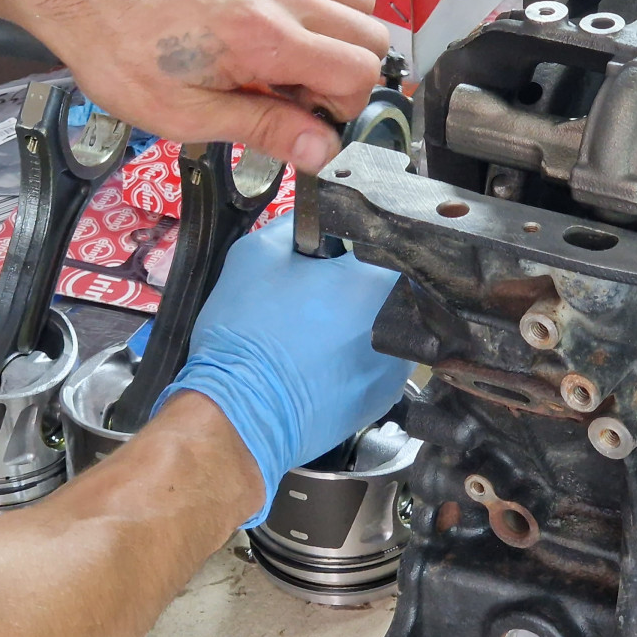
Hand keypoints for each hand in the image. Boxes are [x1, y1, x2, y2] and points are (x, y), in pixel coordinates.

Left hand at [0, 0, 389, 172]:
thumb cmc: (120, 48)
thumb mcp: (185, 113)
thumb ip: (263, 129)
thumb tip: (321, 151)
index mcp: (264, 38)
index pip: (359, 72)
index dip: (344, 108)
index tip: (310, 122)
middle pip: (371, 34)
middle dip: (349, 74)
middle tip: (300, 96)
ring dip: (341, 35)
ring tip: (293, 62)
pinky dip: (319, 3)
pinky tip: (276, 29)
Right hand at [155, 217, 412, 527]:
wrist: (237, 416)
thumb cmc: (246, 336)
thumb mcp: (254, 255)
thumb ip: (294, 225)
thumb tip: (312, 219)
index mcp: (375, 282)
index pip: (381, 244)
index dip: (352, 246)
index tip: (326, 255)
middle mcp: (400, 327)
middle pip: (386, 289)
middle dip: (355, 287)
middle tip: (314, 295)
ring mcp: (394, 370)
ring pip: (383, 329)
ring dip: (357, 325)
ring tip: (313, 334)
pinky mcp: (380, 401)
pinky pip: (373, 366)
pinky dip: (352, 361)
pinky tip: (317, 364)